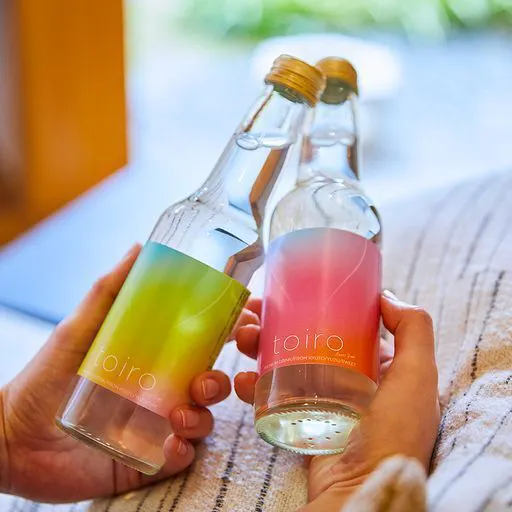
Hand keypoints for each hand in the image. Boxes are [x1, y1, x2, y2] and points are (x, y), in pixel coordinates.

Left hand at [0, 245, 239, 502]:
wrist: (12, 437)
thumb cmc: (44, 378)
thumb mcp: (79, 329)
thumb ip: (109, 291)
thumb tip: (139, 248)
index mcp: (152, 360)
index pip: (200, 346)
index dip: (228, 336)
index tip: (243, 326)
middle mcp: (159, 391)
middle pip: (209, 385)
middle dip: (220, 382)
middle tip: (203, 381)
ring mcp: (155, 426)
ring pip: (202, 421)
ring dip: (202, 418)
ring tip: (178, 414)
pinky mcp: (146, 459)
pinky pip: (181, 457)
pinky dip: (183, 451)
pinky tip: (169, 444)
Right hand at [234, 292, 439, 510]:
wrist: (359, 490)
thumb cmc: (394, 434)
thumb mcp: (417, 377)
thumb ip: (414, 331)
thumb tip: (384, 295)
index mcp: (377, 366)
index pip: (344, 324)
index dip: (318, 304)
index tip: (290, 291)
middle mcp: (349, 379)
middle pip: (308, 338)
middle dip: (278, 321)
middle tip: (254, 312)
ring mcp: (322, 398)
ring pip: (286, 360)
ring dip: (260, 346)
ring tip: (242, 337)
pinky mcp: (300, 417)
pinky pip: (274, 393)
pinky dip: (256, 383)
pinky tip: (245, 379)